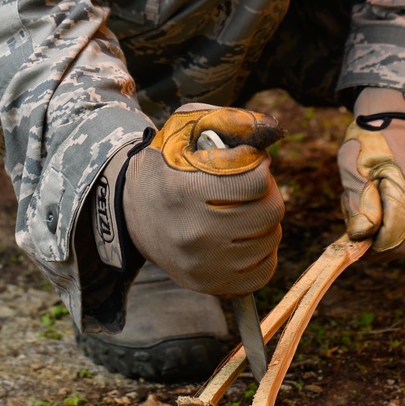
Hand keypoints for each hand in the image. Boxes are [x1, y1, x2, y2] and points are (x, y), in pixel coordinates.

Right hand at [122, 103, 284, 295]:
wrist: (131, 209)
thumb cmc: (168, 162)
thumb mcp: (188, 125)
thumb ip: (232, 120)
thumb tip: (273, 129)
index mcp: (187, 190)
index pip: (258, 181)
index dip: (259, 164)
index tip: (247, 160)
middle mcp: (194, 233)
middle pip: (271, 212)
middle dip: (267, 191)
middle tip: (250, 185)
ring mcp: (201, 264)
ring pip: (271, 240)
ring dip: (264, 220)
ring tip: (241, 208)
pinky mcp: (208, 285)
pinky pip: (263, 272)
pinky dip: (261, 252)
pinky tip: (243, 235)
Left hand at [338, 88, 404, 254]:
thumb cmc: (374, 138)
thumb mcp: (354, 163)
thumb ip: (357, 201)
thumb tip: (360, 236)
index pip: (398, 242)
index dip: (374, 250)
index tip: (356, 243)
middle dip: (381, 237)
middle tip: (362, 213)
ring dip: (394, 228)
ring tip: (378, 199)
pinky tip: (394, 196)